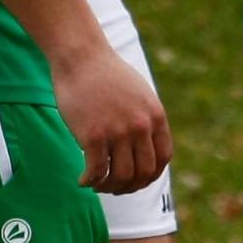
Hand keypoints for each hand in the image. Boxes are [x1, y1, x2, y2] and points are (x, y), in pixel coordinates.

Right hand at [49, 43, 170, 195]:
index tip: (136, 179)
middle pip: (143, 173)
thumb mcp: (139, 93)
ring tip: (98, 184)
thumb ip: (146, 119)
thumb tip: (146, 149)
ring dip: (109, 187)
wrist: (81, 56)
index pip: (162, 159)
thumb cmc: (106, 74)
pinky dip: (89, 181)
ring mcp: (117, 131)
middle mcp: (140, 126)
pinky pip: (96, 172)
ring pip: (121, 177)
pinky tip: (82, 180)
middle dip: (129, 186)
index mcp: (155, 115)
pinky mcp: (93, 135)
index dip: (150, 175)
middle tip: (114, 187)